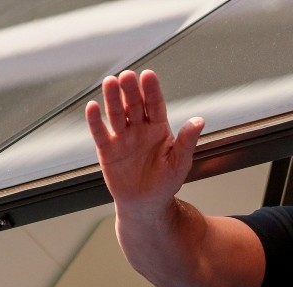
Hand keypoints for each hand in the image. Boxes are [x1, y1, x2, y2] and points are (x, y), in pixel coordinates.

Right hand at [85, 70, 203, 212]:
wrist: (147, 203)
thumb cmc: (167, 181)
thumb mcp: (180, 161)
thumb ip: (187, 141)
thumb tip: (200, 121)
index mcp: (158, 128)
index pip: (155, 105)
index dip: (151, 90)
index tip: (148, 75)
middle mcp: (139, 128)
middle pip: (133, 105)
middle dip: (130, 90)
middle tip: (127, 76)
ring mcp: (122, 137)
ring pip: (116, 114)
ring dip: (112, 98)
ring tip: (110, 82)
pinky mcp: (107, 149)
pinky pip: (100, 132)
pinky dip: (95, 121)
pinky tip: (92, 107)